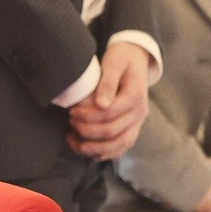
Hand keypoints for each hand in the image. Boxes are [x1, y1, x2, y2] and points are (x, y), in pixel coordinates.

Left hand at [65, 41, 151, 159]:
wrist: (136, 58)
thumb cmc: (122, 58)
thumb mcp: (114, 62)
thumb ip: (108, 82)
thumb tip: (101, 104)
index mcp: (135, 96)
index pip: (109, 113)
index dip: (87, 115)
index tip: (72, 111)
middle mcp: (139, 113)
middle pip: (111, 132)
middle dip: (86, 130)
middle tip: (71, 120)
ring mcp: (137, 123)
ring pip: (117, 145)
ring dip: (93, 148)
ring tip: (74, 140)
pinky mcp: (132, 128)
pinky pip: (120, 148)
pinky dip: (103, 153)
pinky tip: (87, 148)